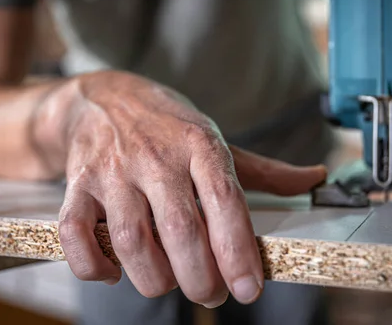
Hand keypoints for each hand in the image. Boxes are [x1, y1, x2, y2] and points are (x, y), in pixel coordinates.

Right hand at [38, 71, 325, 307]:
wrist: (102, 97)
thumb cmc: (166, 124)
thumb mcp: (214, 138)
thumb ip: (263, 169)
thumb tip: (315, 180)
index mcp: (199, 144)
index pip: (226, 201)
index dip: (239, 251)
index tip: (249, 288)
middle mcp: (156, 156)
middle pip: (181, 231)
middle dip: (200, 278)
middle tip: (211, 295)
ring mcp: (113, 170)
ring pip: (131, 241)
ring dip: (154, 279)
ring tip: (168, 284)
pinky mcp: (78, 183)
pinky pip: (75, 234)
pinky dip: (94, 266)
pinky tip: (114, 271)